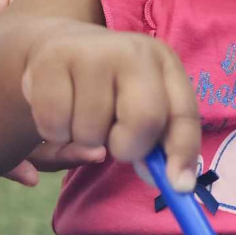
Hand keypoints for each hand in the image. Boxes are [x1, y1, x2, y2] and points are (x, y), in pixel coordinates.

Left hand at [0, 0, 103, 185]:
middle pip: (41, 132)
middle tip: (96, 149)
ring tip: (77, 157)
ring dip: (50, 158)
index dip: (80, 108)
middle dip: (71, 146)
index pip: (54, 98)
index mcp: (15, 73)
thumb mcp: (11, 1)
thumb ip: (41, 18)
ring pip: (18, 148)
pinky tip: (29, 174)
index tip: (106, 112)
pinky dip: (6, 167)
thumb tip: (83, 31)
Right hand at [21, 22, 200, 191]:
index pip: (183, 113)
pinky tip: (60, 108)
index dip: (183, 153)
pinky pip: (54, 125)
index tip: (178, 187)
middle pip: (144, 120)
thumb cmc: (111, 87)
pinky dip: (54, 132)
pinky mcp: (52, 60)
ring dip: (83, 139)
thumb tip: (170, 182)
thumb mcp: (141, 103)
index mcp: (164, 62)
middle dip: (128, 147)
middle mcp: (134, 51)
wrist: (63, 47)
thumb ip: (157, 142)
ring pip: (91, 132)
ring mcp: (93, 52)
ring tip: (82, 112)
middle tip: (112, 139)